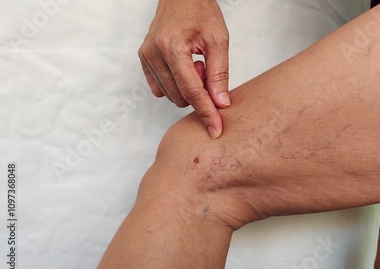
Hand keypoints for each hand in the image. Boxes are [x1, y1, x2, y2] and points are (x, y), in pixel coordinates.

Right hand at [139, 0, 230, 138]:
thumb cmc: (201, 11)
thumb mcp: (218, 40)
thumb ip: (219, 74)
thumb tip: (220, 104)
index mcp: (173, 47)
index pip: (192, 91)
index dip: (206, 113)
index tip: (215, 130)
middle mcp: (154, 54)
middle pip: (181, 97)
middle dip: (199, 92)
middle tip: (206, 68)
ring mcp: (146, 57)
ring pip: (170, 96)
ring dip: (187, 88)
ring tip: (195, 63)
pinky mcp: (143, 59)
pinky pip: (160, 89)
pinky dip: (175, 86)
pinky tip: (183, 68)